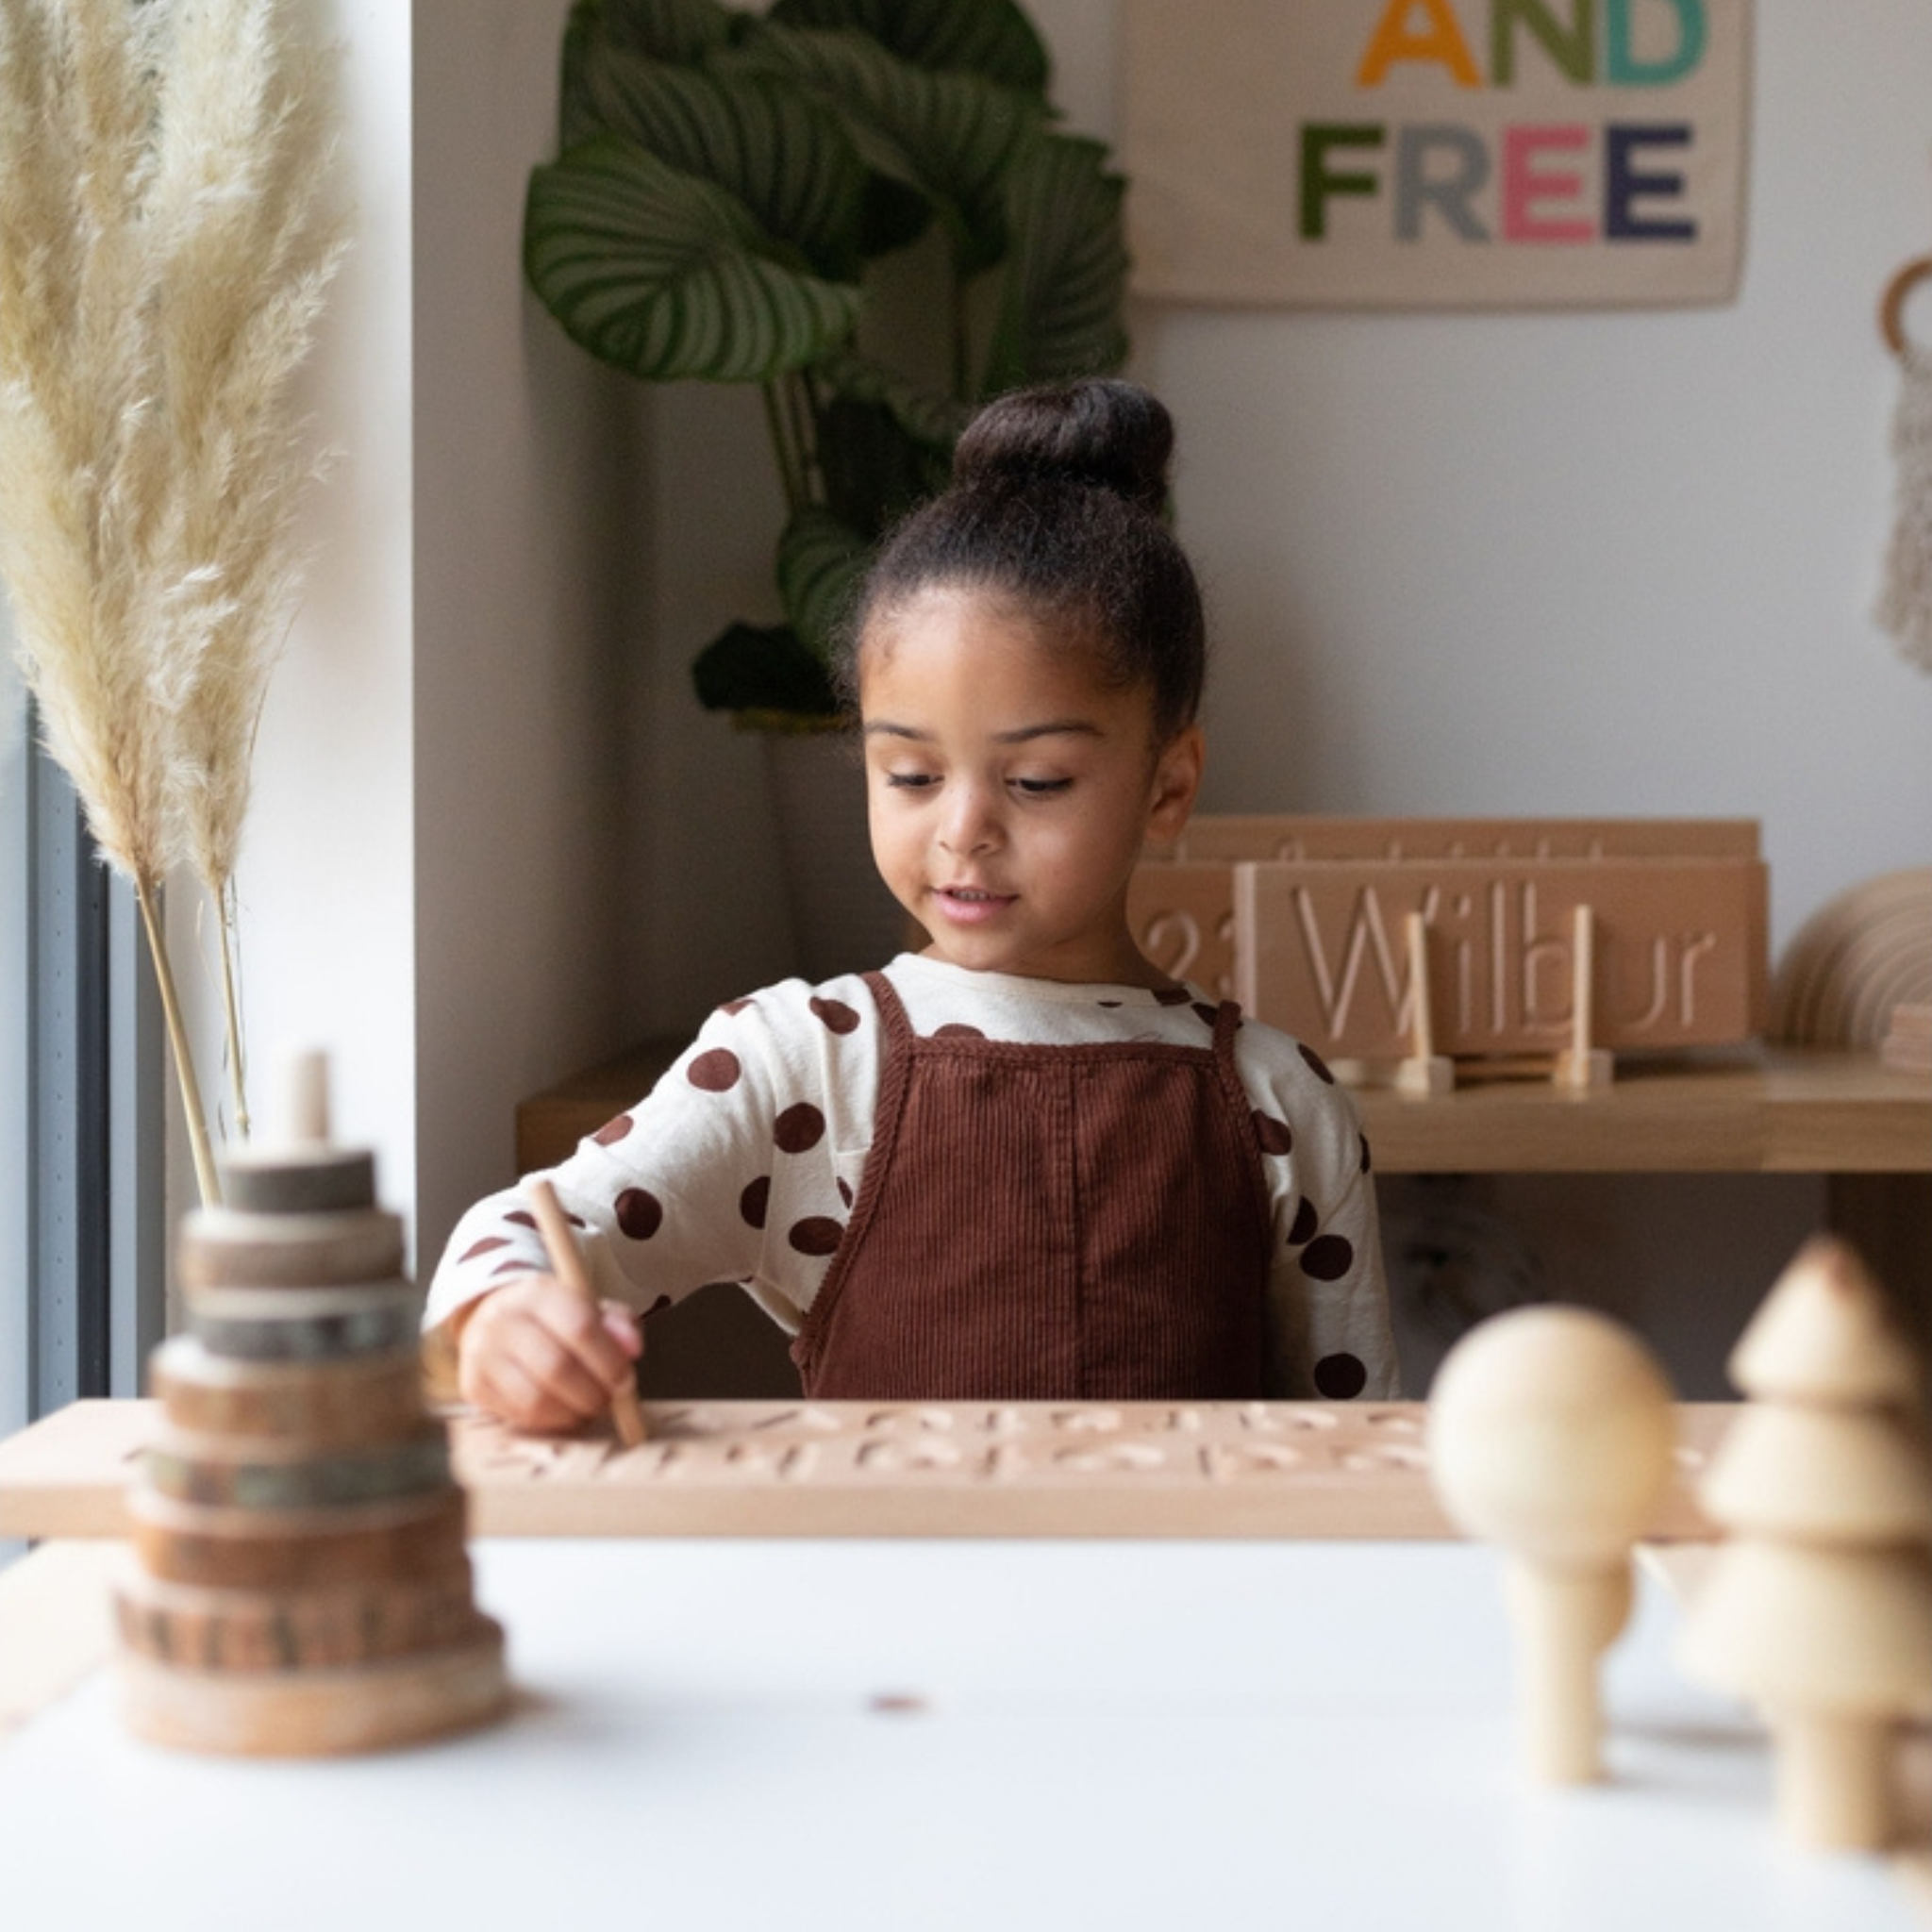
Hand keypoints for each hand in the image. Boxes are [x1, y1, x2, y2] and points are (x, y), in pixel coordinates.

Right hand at [454, 1274, 643, 1433]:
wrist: (497, 1320)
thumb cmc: (555, 1319)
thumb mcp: (589, 1308)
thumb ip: (619, 1324)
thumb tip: (632, 1349)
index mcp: (537, 1293)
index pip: (579, 1326)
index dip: (608, 1360)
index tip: (625, 1380)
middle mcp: (503, 1320)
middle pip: (557, 1367)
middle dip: (593, 1393)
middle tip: (610, 1401)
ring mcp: (482, 1354)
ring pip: (536, 1399)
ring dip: (573, 1412)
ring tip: (589, 1408)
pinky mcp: (473, 1386)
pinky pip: (520, 1416)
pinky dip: (551, 1421)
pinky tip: (565, 1412)